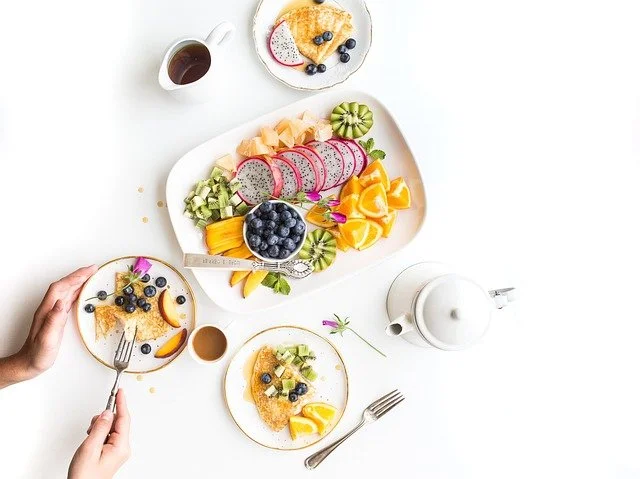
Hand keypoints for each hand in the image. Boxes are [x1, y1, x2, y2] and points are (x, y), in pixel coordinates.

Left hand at [0, 265, 96, 387]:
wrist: (29, 363)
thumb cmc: (37, 354)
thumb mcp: (47, 339)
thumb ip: (53, 320)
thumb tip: (61, 302)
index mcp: (47, 311)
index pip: (61, 288)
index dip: (75, 277)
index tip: (89, 271)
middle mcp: (49, 308)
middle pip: (64, 286)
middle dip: (79, 275)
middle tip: (94, 269)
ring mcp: (52, 312)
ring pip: (66, 291)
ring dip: (79, 282)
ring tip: (91, 276)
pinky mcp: (57, 317)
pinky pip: (68, 299)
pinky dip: (77, 292)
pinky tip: (83, 292)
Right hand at [69, 389, 130, 478]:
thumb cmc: (84, 476)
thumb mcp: (90, 448)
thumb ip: (100, 428)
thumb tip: (107, 412)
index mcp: (121, 447)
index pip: (123, 419)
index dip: (122, 403)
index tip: (120, 391)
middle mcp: (122, 448)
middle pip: (118, 422)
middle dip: (105, 419)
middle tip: (92, 426)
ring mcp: (117, 451)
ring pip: (111, 428)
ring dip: (100, 427)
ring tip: (89, 438)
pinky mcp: (111, 453)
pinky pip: (108, 436)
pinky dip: (99, 434)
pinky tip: (91, 440)